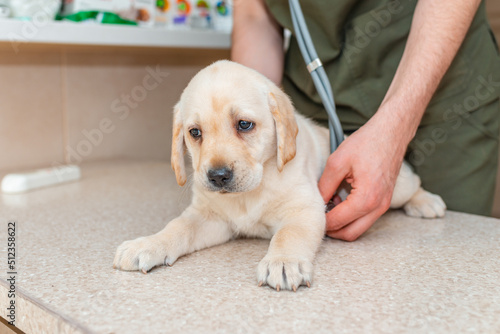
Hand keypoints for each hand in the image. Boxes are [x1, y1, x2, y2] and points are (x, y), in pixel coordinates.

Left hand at [318, 112, 407, 240]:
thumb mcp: (337, 162)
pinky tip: (340, 200)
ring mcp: (384, 205)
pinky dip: (351, 216)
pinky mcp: (385, 201)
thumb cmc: (367, 142)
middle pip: (349, 234)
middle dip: (331, 229)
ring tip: (329, 205)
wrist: (392, 132)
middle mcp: (378, 207)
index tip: (309, 214)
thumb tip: (316, 202)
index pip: (337, 222)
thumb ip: (325, 186)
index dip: (320, 221)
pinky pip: (366, 218)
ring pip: (358, 228)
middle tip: (317, 215)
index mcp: (366, 199)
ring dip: (342, 223)